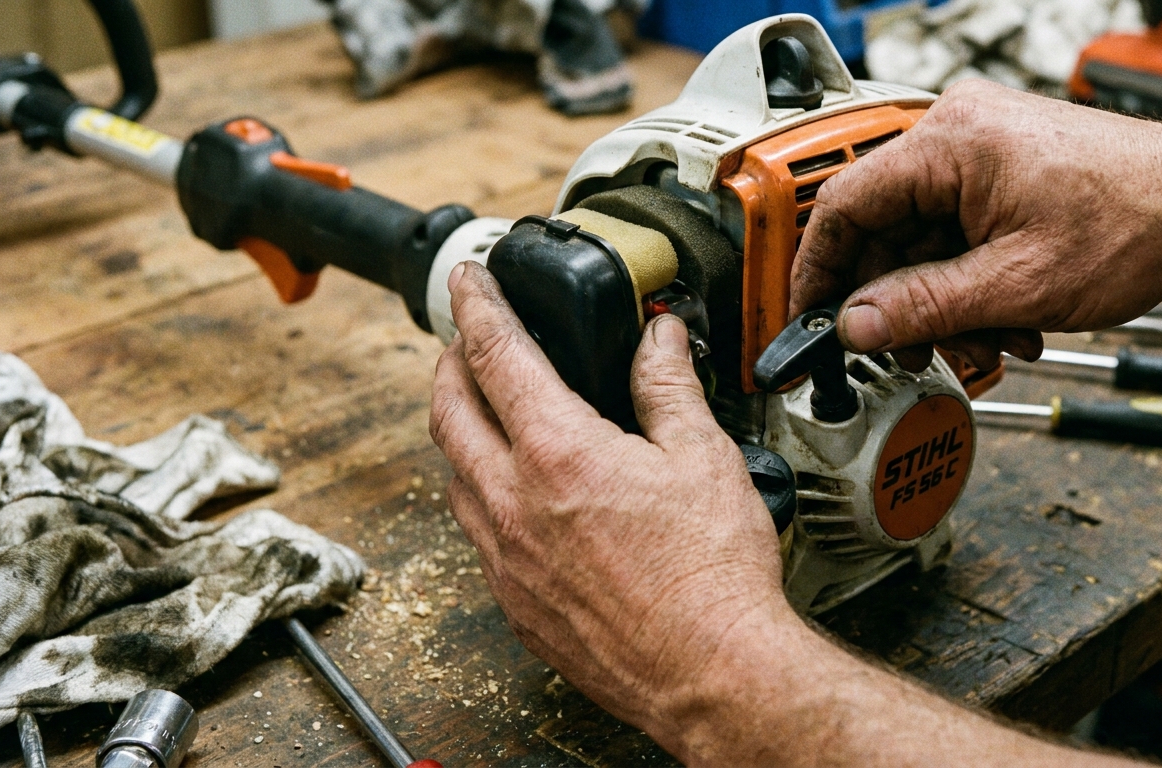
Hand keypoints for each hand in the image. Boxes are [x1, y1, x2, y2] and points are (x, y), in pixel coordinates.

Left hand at [429, 262, 791, 748]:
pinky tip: (511, 493)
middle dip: (451, 361)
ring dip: (459, 428)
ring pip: (452, 473)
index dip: (477, 305)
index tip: (467, 280)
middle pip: (449, 410)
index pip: (497, 354)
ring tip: (487, 410)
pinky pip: (474, 531)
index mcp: (559, 454)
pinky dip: (478, 492)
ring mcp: (506, 557)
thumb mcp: (703, 457)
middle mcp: (514, 503)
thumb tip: (659, 340)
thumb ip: (669, 387)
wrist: (712, 672)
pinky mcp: (513, 602)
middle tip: (468, 339)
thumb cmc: (711, 577)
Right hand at [790, 79, 1161, 369]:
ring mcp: (983, 148)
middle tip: (914, 353)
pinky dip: (972, 282)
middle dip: (902, 303)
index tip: (811, 320)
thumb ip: (921, 308)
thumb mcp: (1015, 285)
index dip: (819, 272)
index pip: (844, 204)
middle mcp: (959, 131)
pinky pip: (958, 232)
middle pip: (885, 229)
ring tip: (988, 340)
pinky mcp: (1004, 169)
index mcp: (951, 141)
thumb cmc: (1138, 222)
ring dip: (945, 302)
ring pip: (923, 239)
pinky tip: (1008, 318)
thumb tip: (854, 327)